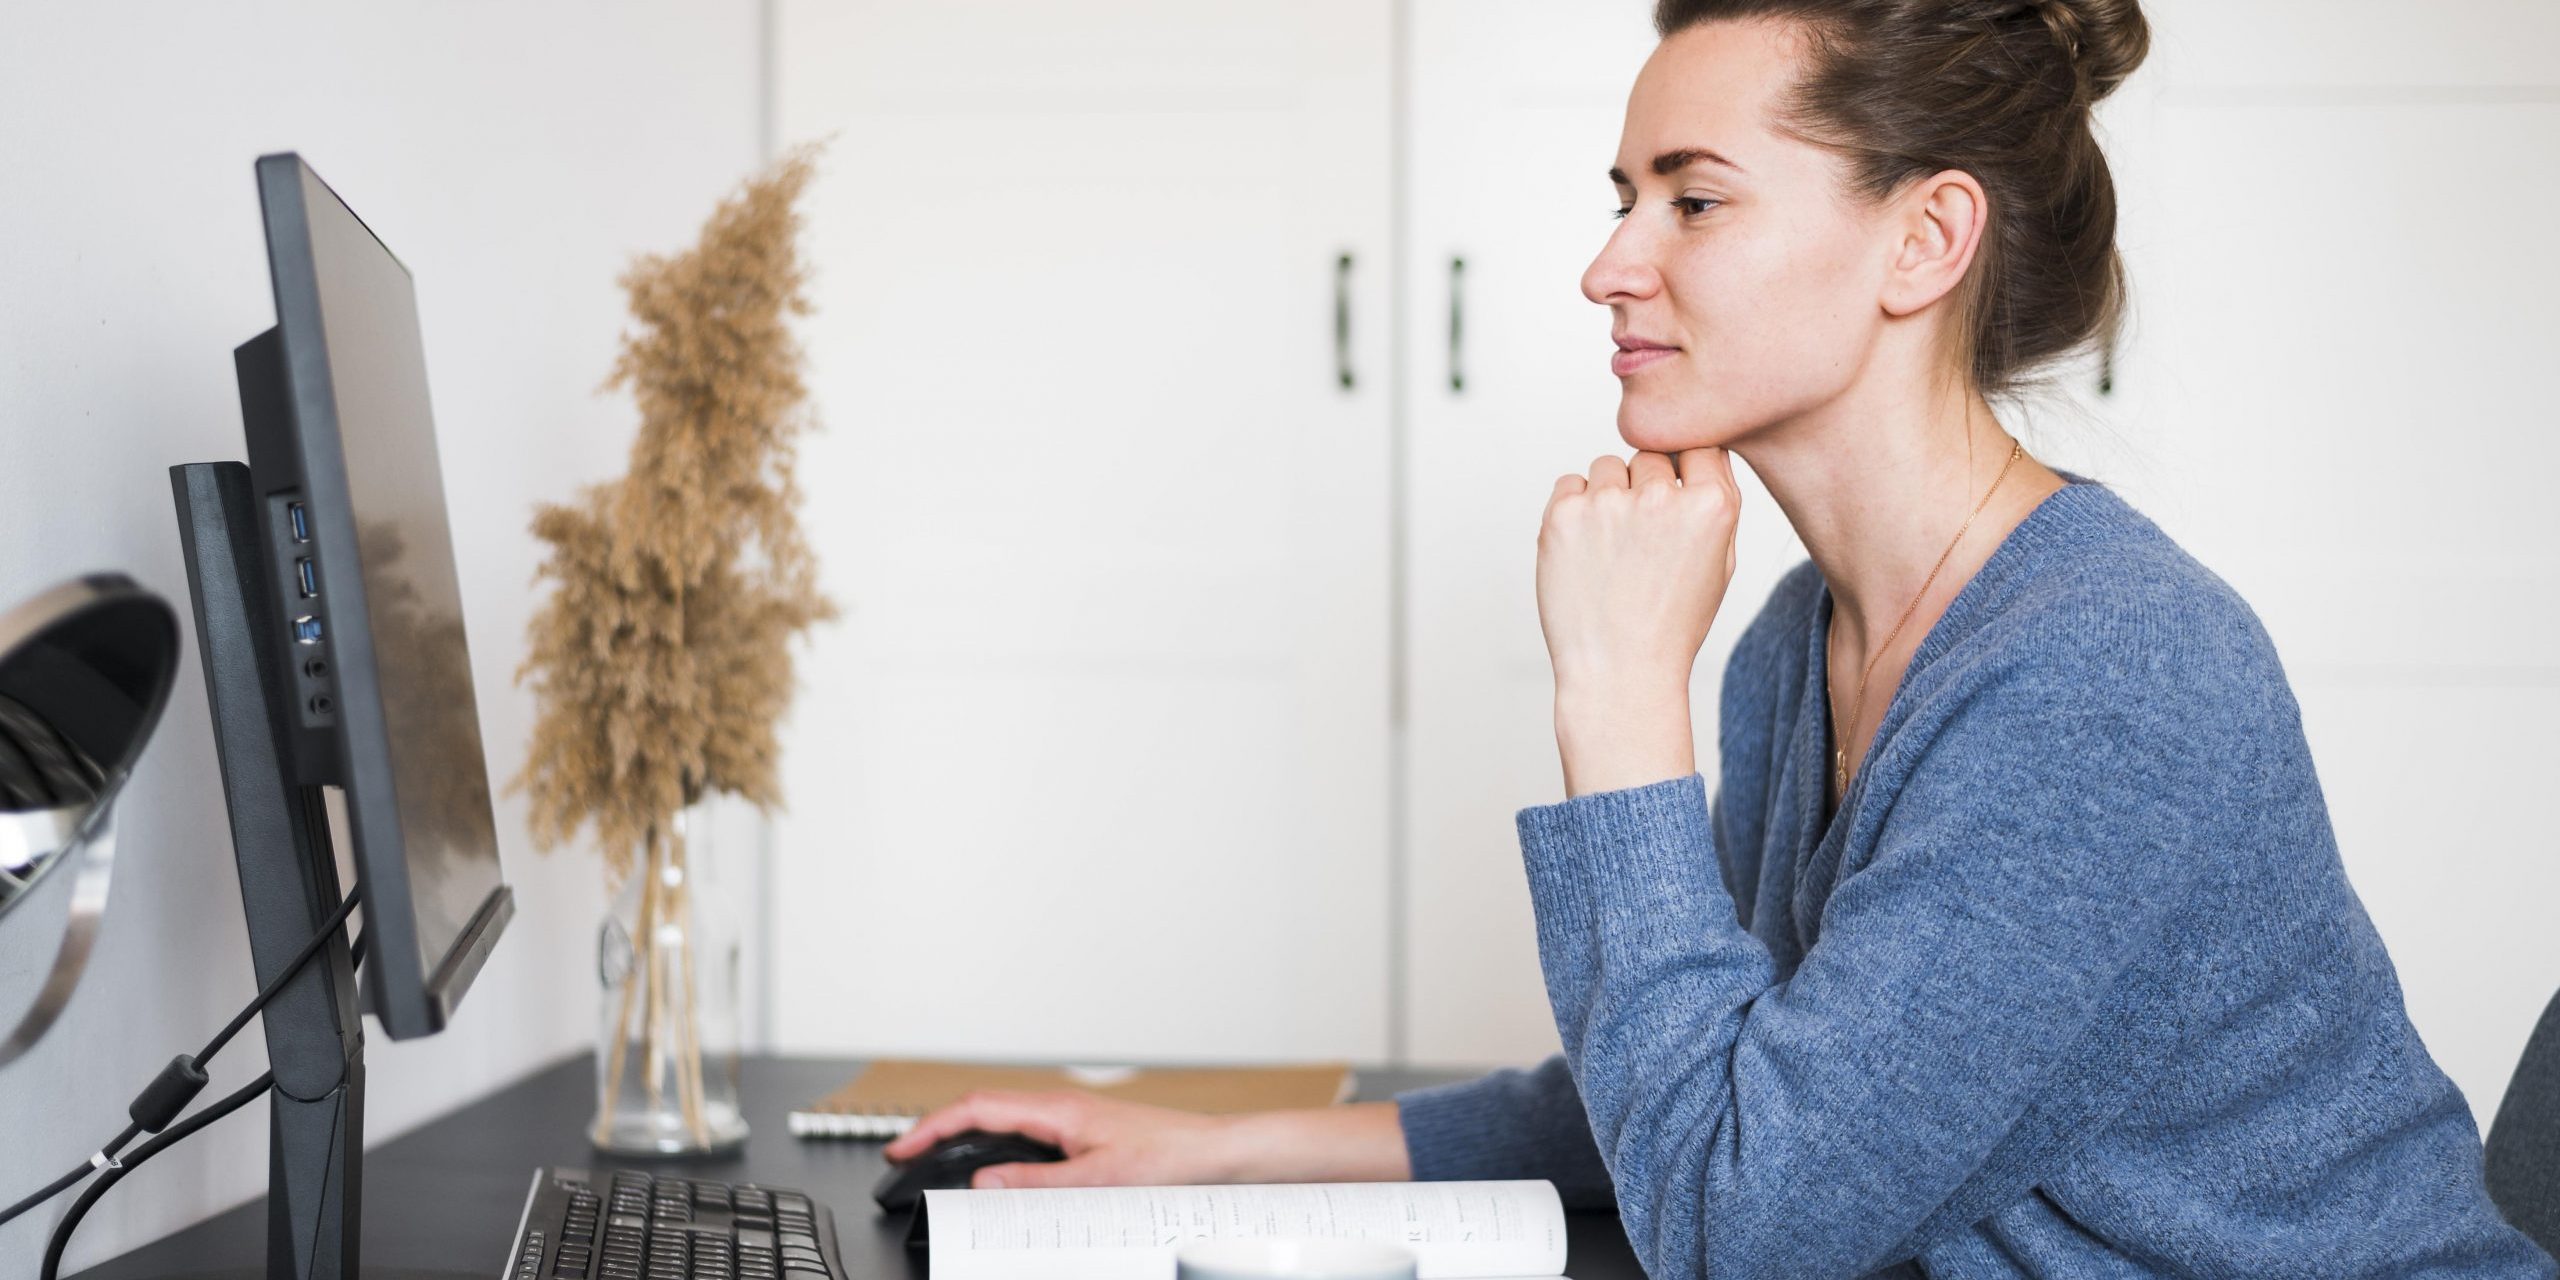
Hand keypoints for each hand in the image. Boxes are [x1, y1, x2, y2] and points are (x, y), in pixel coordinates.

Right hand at [881, 1092, 1411, 1188]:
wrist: (1220, 1153)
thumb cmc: (1174, 1155)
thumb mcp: (1100, 1177)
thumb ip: (1040, 1181)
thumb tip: (987, 1181)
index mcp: (1059, 1108)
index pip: (978, 1107)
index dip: (933, 1126)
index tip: (902, 1146)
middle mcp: (1062, 1107)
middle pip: (983, 1109)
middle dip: (938, 1129)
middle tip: (906, 1157)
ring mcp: (1072, 1119)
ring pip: (1003, 1121)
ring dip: (966, 1137)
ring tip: (936, 1161)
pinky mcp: (1084, 1134)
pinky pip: (1025, 1135)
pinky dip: (996, 1148)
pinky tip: (995, 1169)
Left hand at [1536, 448, 1740, 795]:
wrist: (1619, 673)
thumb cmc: (1671, 624)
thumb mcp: (1720, 565)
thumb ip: (1715, 501)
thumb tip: (1698, 449)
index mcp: (1712, 506)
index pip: (1699, 445)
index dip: (1685, 469)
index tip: (1676, 495)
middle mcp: (1661, 497)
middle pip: (1651, 456)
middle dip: (1646, 488)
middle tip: (1641, 542)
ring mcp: (1608, 503)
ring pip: (1608, 468)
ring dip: (1609, 496)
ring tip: (1612, 552)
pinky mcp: (1563, 514)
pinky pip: (1570, 484)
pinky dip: (1575, 509)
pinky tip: (1586, 551)